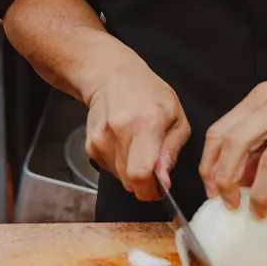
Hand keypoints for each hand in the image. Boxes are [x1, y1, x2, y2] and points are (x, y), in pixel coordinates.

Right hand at [83, 56, 190, 201]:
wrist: (111, 75)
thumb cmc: (148, 92)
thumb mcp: (176, 116)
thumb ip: (172, 150)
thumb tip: (164, 180)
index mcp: (145, 124)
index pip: (140, 173)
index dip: (150, 189)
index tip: (159, 188)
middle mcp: (119, 132)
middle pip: (130, 181)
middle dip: (144, 183)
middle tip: (153, 166)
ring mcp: (101, 139)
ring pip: (120, 178)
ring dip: (132, 172)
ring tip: (138, 146)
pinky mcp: (90, 145)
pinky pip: (109, 169)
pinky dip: (120, 164)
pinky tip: (124, 143)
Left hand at [200, 70, 266, 221]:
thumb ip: (257, 139)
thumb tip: (237, 179)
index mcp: (260, 99)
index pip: (221, 131)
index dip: (210, 165)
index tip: (212, 190)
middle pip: (237, 142)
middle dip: (226, 179)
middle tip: (229, 204)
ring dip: (260, 194)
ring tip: (258, 214)